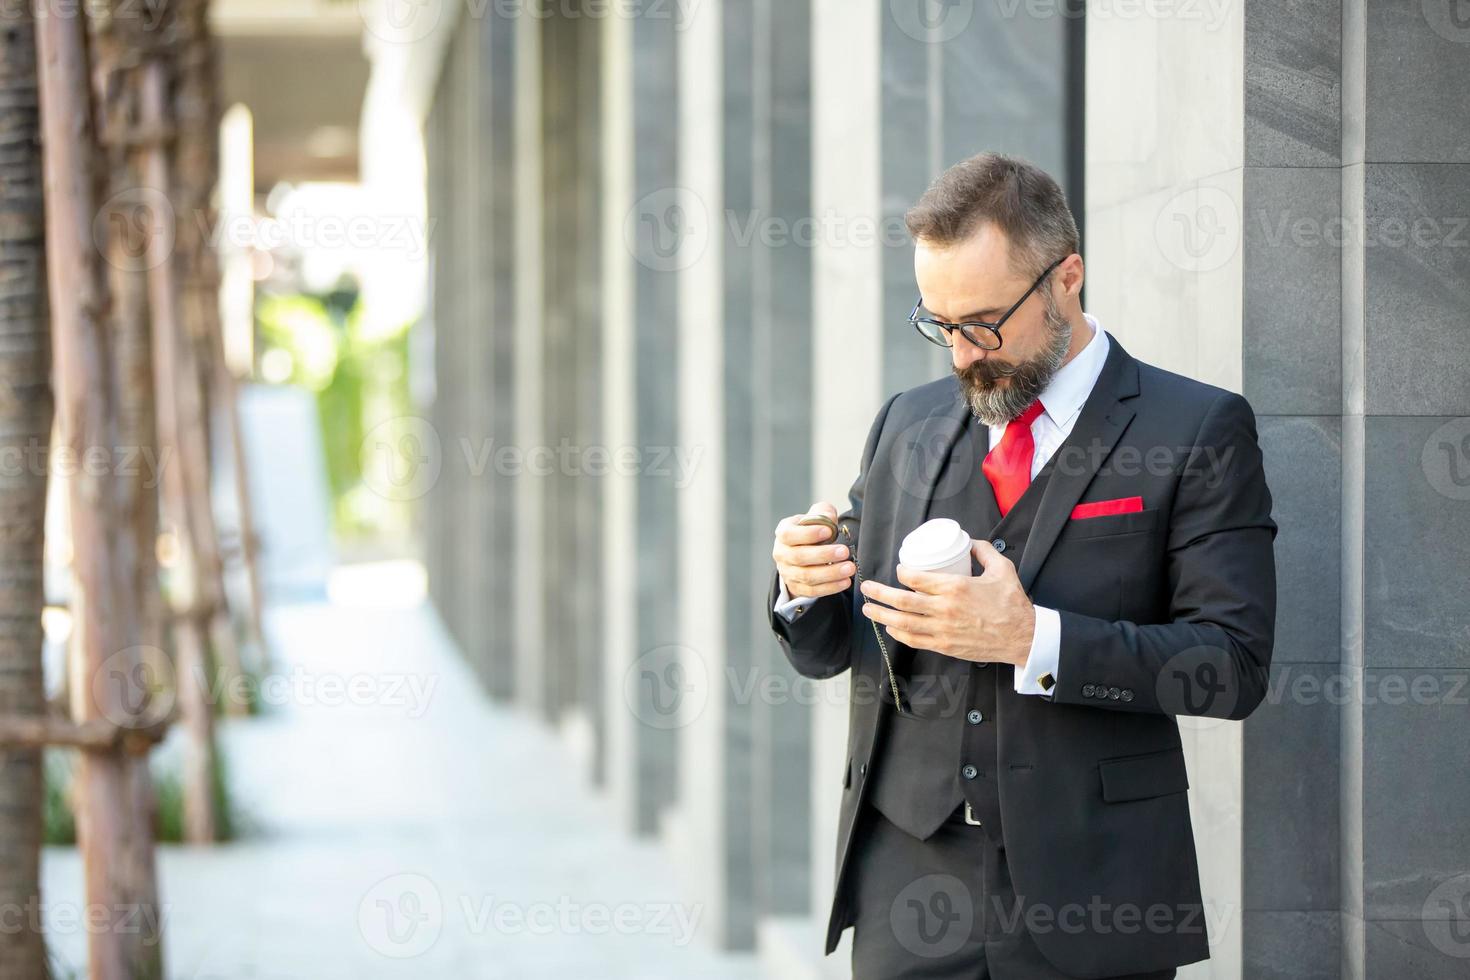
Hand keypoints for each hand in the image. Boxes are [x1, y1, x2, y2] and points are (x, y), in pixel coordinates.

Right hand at [772, 502, 854, 598]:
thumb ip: (823, 513)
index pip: (789, 535)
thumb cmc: (812, 531)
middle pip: (799, 557)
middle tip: (844, 551)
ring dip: (830, 573)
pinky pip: (813, 591)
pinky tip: (845, 581)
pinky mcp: (796, 588)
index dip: (808, 534)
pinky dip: (830, 587)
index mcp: (783, 533)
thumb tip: (829, 518)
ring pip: (807, 576)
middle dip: (824, 555)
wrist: (804, 551)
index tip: (829, 531)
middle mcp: (781, 554)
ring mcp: (787, 573)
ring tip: (849, 568)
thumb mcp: (816, 517)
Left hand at [859, 538, 1033, 666]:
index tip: (899, 570)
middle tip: (867, 587)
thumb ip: (984, 551)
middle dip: (879, 593)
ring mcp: (943, 630)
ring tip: (869, 609)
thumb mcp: (1002, 568)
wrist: (1023, 637)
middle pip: (902, 601)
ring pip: (903, 623)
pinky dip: (899, 633)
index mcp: (956, 587)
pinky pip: (915, 640)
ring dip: (882, 615)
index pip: (917, 578)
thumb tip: (969, 541)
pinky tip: (890, 627)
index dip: (902, 573)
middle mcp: (945, 609)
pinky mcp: (945, 646)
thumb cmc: (1012, 603)